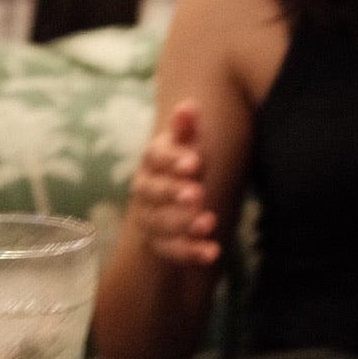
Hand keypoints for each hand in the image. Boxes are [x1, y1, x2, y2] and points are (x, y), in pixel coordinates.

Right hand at [128, 100, 220, 266]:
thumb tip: (188, 105)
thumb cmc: (185, 168)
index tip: (195, 163)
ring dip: (183, 224)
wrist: (176, 205)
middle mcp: (145, 191)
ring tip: (208, 222)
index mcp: (152, 162)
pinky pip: (171, 251)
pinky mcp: (161, 245)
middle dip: (172, 192)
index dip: (172, 160)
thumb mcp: (189, 147)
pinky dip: (191, 253)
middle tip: (196, 193)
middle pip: (151, 192)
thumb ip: (187, 129)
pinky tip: (212, 251)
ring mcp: (150, 219)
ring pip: (159, 223)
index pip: (155, 157)